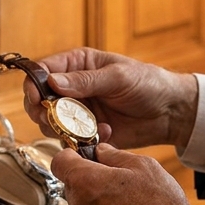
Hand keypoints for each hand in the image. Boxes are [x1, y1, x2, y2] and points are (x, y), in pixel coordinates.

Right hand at [24, 47, 198, 151]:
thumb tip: (52, 81)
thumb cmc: (148, 83)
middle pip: (39, 100)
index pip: (43, 71)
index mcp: (78, 64)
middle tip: (55, 120)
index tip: (37, 98)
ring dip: (63, 128)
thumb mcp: (118, 77)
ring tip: (86, 128)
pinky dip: (82, 140)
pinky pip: (70, 140)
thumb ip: (86, 80)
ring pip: (50, 123)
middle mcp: (73, 88)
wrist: (170, 112)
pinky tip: (106, 133)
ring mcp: (78, 112)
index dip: (34, 84)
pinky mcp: (86, 133)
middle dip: (43, 112)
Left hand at [50, 144, 190, 204]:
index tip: (81, 156)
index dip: (70, 155)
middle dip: (89, 180)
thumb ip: (114, 155)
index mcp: (86, 181)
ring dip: (97, 203)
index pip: (59, 162)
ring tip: (127, 204)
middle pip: (73, 186)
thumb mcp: (142, 165)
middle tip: (115, 179)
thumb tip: (102, 152)